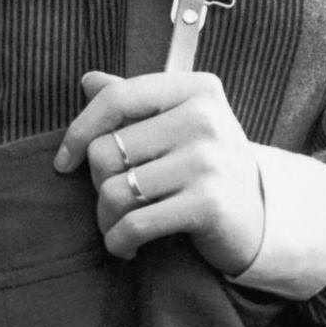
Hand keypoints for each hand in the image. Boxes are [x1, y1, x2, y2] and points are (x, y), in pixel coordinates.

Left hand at [55, 71, 264, 275]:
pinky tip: (127, 246)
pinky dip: (119, 242)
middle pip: (107, 149)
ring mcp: (208, 161)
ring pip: (115, 190)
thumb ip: (135, 102)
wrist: (261, 216)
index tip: (64, 161)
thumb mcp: (180, 124)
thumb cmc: (208, 165)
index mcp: (195, 89)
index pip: (116, 98)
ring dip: (106, 219)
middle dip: (98, 183)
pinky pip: (135, 224)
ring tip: (119, 225)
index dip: (78, 130)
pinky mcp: (208, 204)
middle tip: (116, 199)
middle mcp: (203, 119)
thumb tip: (88, 80)